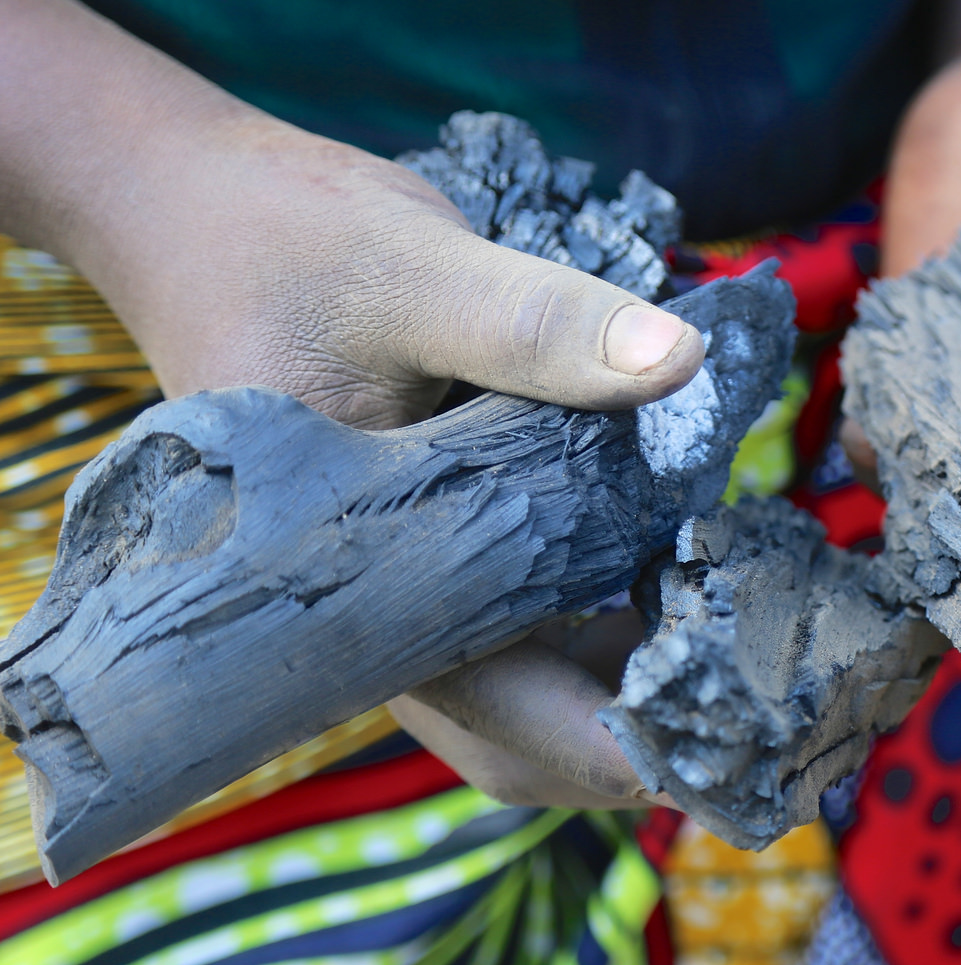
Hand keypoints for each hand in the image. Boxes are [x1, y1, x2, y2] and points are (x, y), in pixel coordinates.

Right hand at [0, 0, 701, 806]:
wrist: (195, 210)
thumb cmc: (281, 243)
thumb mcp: (412, 268)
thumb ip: (538, 320)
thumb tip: (681, 363)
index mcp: (353, 585)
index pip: (491, 714)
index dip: (606, 750)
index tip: (716, 753)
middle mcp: (374, 613)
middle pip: (515, 735)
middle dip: (634, 737)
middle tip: (760, 708)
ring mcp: (402, 587)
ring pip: (525, 682)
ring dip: (625, 675)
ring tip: (744, 637)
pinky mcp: (429, 548)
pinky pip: (524, 615)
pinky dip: (604, 612)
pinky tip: (685, 565)